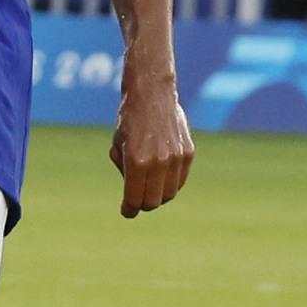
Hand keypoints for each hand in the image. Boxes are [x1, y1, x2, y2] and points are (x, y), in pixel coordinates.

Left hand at [110, 78, 194, 219]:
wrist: (152, 94)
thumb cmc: (129, 121)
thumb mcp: (118, 147)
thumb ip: (125, 172)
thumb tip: (133, 195)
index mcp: (137, 162)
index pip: (134, 200)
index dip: (128, 209)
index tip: (127, 211)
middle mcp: (159, 162)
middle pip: (153, 201)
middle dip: (143, 204)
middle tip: (137, 200)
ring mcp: (176, 158)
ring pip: (169, 194)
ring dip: (158, 196)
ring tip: (149, 187)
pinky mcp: (188, 153)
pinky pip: (180, 180)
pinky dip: (171, 184)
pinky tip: (161, 176)